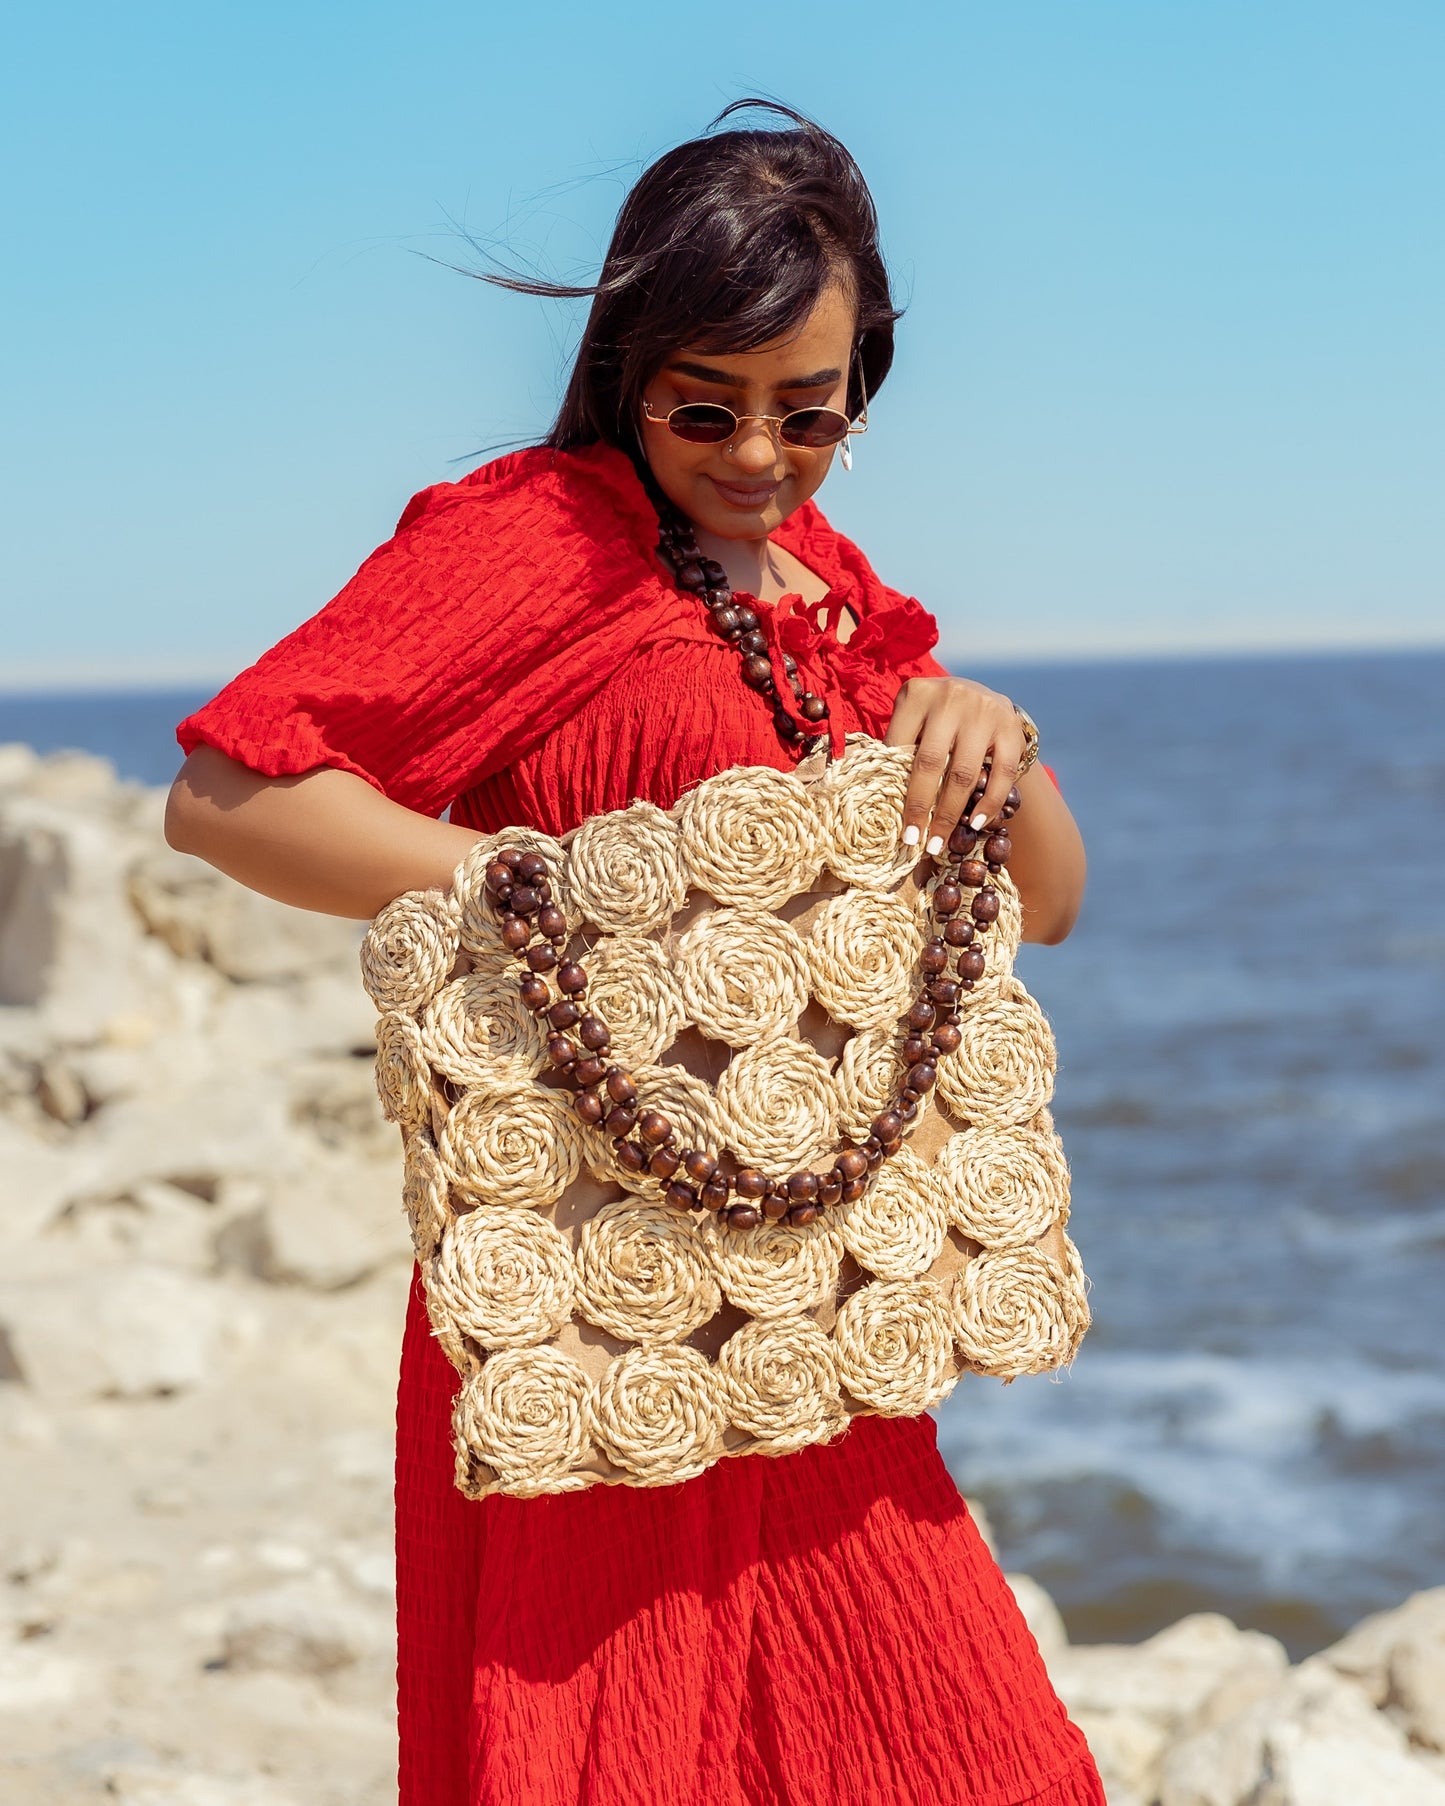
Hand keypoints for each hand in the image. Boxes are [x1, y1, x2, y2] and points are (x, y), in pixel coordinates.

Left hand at [884, 676, 1027, 854]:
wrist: (986, 700)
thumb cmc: (937, 720)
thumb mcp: (913, 720)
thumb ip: (898, 747)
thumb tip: (869, 794)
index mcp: (917, 694)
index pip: (899, 746)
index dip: (892, 787)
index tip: (889, 821)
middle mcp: (950, 697)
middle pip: (930, 763)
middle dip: (920, 807)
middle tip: (913, 841)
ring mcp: (984, 711)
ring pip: (964, 773)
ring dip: (950, 814)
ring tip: (939, 843)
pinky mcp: (1011, 728)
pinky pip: (1001, 773)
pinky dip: (989, 803)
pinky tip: (976, 824)